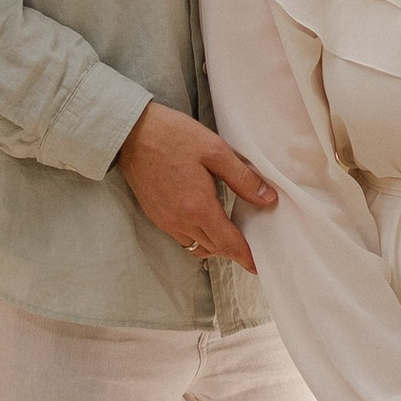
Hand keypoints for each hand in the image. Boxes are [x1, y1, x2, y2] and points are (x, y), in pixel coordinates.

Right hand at [115, 99, 276, 270]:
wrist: (132, 133)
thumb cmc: (174, 136)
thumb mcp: (216, 150)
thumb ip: (243, 178)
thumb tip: (267, 198)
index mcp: (199, 208)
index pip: (228, 244)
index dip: (245, 257)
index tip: (257, 267)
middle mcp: (180, 221)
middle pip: (213, 249)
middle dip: (232, 250)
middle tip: (248, 246)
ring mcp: (165, 220)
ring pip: (196, 246)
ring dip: (214, 245)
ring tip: (228, 233)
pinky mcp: (155, 215)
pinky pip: (181, 237)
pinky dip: (196, 237)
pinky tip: (203, 220)